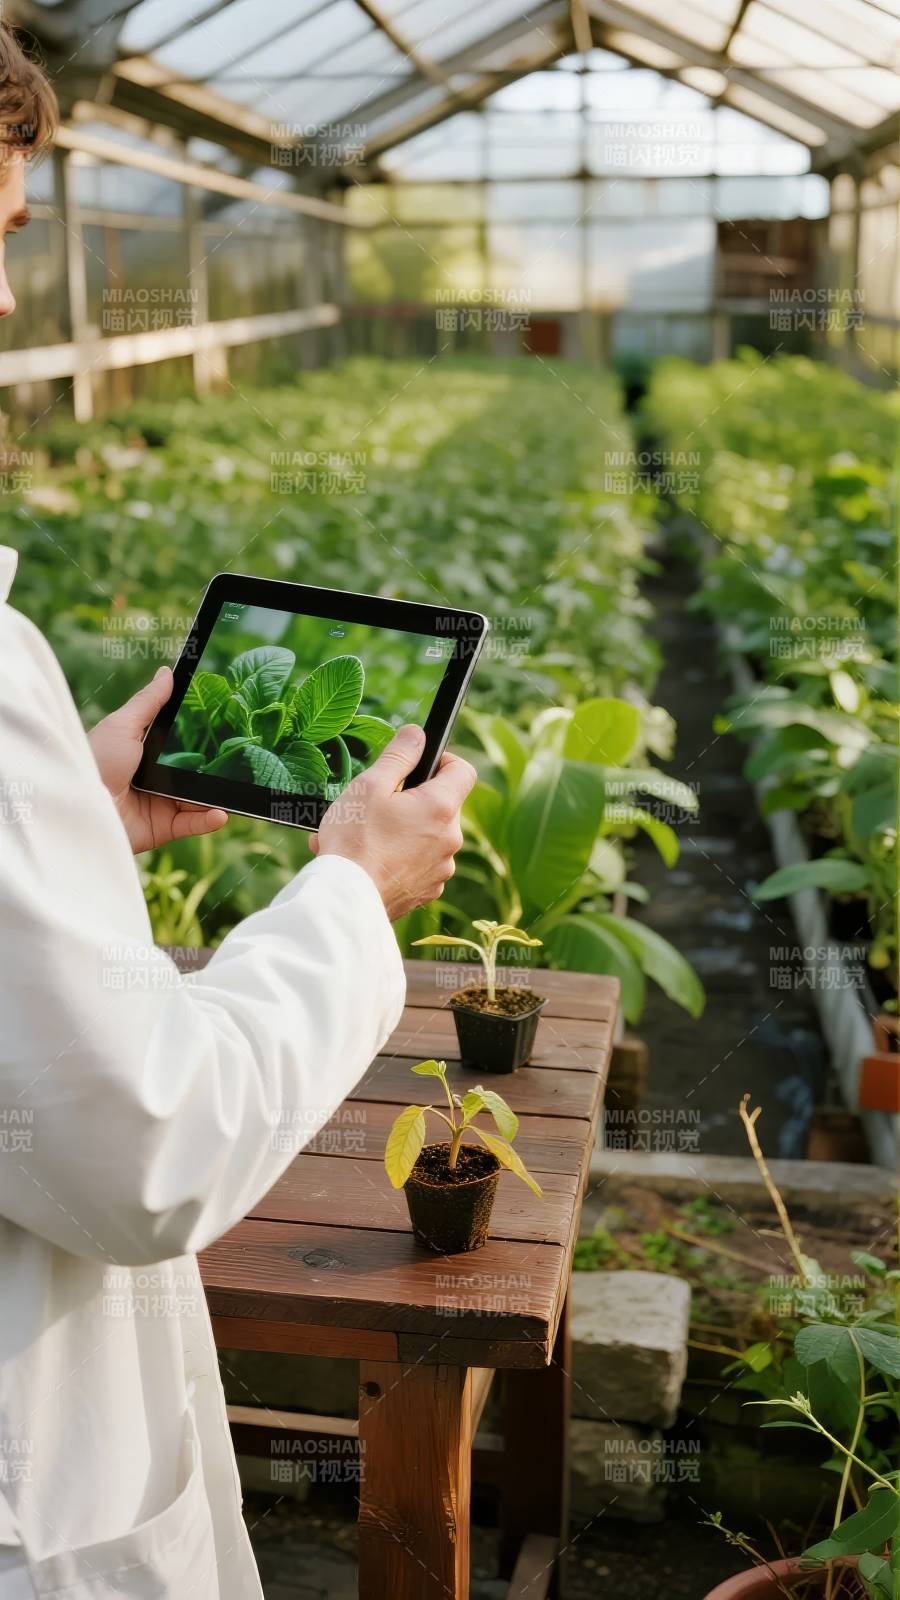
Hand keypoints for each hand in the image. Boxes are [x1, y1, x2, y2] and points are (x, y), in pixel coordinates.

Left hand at [88, 666, 227, 854]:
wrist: (79, 805)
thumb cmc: (95, 760)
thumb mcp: (123, 725)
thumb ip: (148, 702)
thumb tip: (167, 671)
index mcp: (146, 751)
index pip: (181, 743)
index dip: (202, 736)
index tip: (226, 725)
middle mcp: (156, 777)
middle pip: (194, 771)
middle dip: (216, 768)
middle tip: (238, 759)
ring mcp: (160, 802)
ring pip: (198, 798)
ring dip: (217, 795)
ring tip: (236, 787)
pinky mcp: (162, 827)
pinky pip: (192, 824)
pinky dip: (208, 819)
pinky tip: (221, 813)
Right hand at [312, 724, 475, 920]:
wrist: (346, 899)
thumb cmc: (355, 840)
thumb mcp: (370, 785)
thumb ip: (398, 756)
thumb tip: (417, 735)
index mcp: (441, 807)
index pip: (463, 771)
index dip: (443, 761)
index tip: (418, 765)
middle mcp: (451, 839)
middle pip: (442, 805)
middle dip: (413, 799)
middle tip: (376, 804)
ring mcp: (441, 868)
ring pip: (428, 836)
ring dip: (403, 830)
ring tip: (364, 836)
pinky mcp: (427, 891)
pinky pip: (420, 864)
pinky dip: (400, 858)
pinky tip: (369, 859)